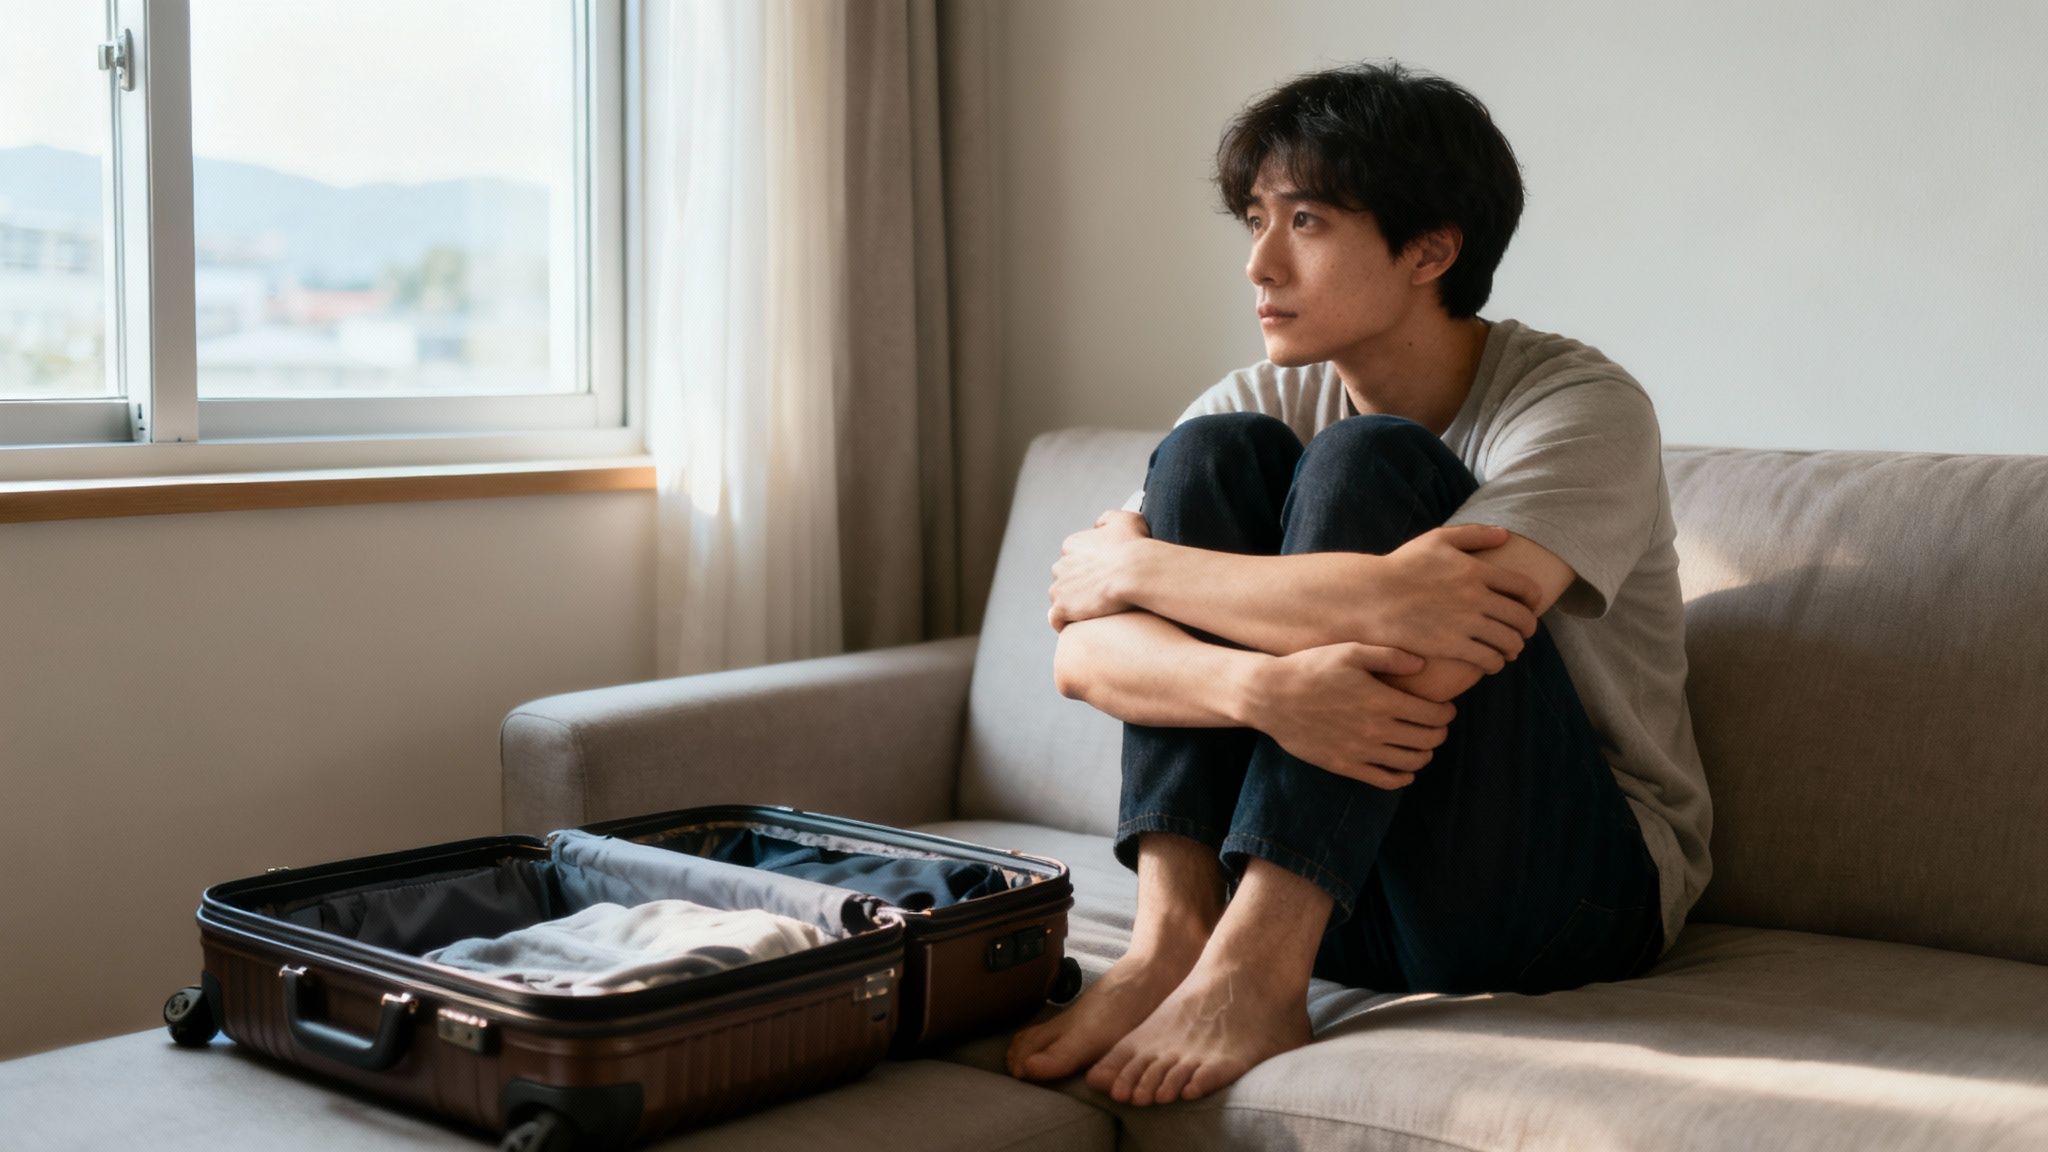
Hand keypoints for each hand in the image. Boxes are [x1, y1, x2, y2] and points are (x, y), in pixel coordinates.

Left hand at [1048, 510, 1151, 631]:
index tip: (1102, 578)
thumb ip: (1108, 519)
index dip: (1088, 570)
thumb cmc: (1134, 546)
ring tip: (1094, 613)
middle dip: (1077, 587)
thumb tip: (1098, 525)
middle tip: (1100, 597)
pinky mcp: (1062, 607)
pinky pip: (1056, 619)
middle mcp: (1060, 564)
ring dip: (1073, 605)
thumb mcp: (1126, 519)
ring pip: (1060, 599)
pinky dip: (1064, 622)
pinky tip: (1080, 624)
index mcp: (1071, 544)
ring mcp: (1059, 587)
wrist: (1134, 571)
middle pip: (1064, 579)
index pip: (1072, 559)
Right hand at [1241, 642, 1453, 789]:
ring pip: (1411, 762)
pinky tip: (1405, 769)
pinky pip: (1385, 780)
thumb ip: (1389, 656)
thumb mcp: (1349, 651)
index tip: (1445, 708)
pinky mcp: (1344, 765)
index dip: (1447, 713)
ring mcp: (1360, 751)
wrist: (1270, 696)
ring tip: (1422, 743)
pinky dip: (1403, 777)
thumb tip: (1422, 664)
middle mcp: (1376, 730)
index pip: (1434, 715)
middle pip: (1428, 740)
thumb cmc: (1309, 668)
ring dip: (1425, 753)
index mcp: (1382, 701)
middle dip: (1440, 732)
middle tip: (1436, 724)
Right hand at [1373, 525, 1542, 671]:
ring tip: (1509, 650)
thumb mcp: (1437, 540)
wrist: (1372, 597)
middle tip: (1524, 633)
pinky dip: (1495, 663)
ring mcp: (1465, 623)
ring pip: (1509, 641)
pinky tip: (1490, 663)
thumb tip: (1505, 535)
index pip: (1525, 588)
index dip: (1533, 600)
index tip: (1530, 606)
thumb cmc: (1402, 567)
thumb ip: (1474, 534)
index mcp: (1477, 570)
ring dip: (1514, 647)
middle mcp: (1477, 597)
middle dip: (1528, 628)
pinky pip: (1488, 659)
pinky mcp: (1452, 646)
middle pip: (1522, 618)